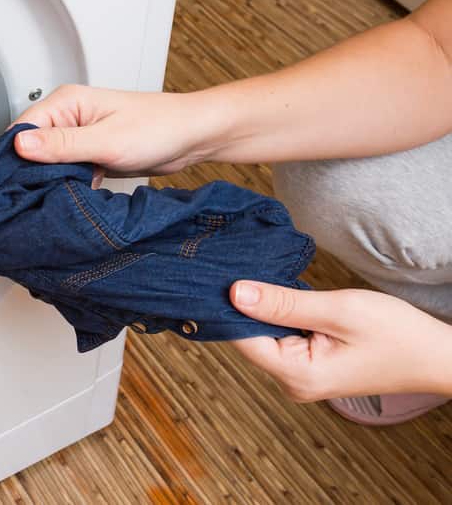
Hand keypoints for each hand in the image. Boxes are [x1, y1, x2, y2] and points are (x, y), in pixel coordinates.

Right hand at [11, 85, 223, 177]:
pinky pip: (67, 172)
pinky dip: (69, 184)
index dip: (16, 156)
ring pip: (49, 163)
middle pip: (32, 148)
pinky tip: (77, 194)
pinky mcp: (89, 153)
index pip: (22, 129)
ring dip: (53, 180)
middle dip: (35, 171)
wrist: (193, 137)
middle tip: (41, 193)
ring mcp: (79, 136)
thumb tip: (20, 145)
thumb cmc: (160, 128)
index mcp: (67, 102)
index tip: (16, 182)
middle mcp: (69, 116)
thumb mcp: (107, 140)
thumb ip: (62, 144)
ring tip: (64, 192)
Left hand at [230, 280, 451, 400]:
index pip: (240, 337)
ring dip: (267, 309)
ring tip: (270, 279)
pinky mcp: (309, 367)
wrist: (436, 355)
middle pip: (250, 337)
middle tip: (246, 268)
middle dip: (248, 305)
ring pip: (265, 335)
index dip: (228, 305)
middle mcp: (293, 383)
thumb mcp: (338, 310)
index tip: (222, 274)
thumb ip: (284, 303)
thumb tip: (235, 293)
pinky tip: (286, 297)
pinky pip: (282, 338)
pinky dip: (282, 316)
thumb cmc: (397, 334)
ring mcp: (301, 378)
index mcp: (298, 375)